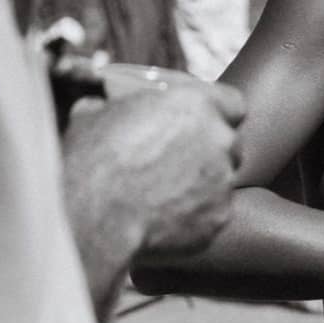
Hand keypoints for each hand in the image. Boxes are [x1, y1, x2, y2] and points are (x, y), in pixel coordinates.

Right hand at [65, 74, 244, 289]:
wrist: (94, 218)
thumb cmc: (91, 161)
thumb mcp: (92, 116)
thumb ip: (112, 108)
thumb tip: (99, 107)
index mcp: (195, 105)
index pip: (232, 103)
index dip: (219, 113)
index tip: (204, 122)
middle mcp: (220, 139)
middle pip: (229, 143)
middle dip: (209, 152)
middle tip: (178, 162)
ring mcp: (224, 180)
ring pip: (222, 180)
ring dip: (202, 185)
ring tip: (162, 195)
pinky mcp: (220, 216)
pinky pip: (213, 212)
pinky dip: (196, 215)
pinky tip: (163, 219)